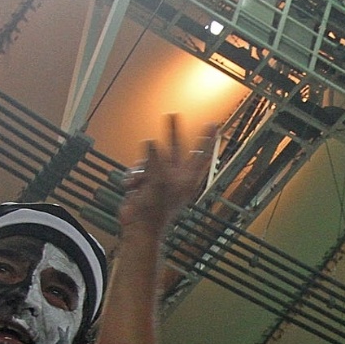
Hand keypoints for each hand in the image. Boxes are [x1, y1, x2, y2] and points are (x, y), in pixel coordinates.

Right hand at [124, 113, 215, 230]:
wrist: (137, 228)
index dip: (207, 139)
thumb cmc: (153, 211)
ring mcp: (161, 179)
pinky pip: (138, 170)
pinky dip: (133, 177)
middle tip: (172, 115)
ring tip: (138, 183)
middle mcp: (175, 177)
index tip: (213, 125)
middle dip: (172, 132)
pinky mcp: (146, 182)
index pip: (200, 155)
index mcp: (186, 179)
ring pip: (152, 159)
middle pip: (176, 148)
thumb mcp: (157, 182)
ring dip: (141, 168)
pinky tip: (131, 187)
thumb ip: (155, 160)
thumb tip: (151, 142)